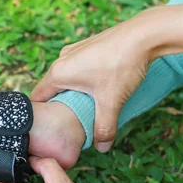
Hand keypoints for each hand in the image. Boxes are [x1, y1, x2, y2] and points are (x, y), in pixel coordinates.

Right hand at [31, 11, 155, 152]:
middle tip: (73, 120)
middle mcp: (62, 60)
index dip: (44, 115)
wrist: (145, 34)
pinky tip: (100, 86)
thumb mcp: (111, 102)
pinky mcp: (87, 46)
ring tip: (88, 104)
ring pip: (66, 78)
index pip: (38, 99)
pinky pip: (77, 67)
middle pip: (52, 89)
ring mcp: (74, 50)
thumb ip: (104, 127)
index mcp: (58, 73)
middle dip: (61, 105)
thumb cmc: (122, 65)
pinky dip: (83, 79)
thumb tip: (102, 148)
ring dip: (73, 91)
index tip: (52, 127)